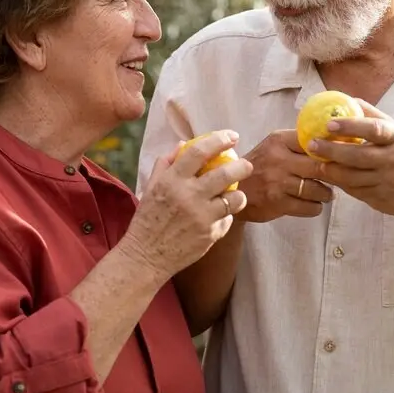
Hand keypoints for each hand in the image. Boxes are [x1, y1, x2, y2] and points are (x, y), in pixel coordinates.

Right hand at [119, 130, 253, 278]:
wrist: (146, 255)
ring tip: (235, 194)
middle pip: (225, 173)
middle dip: (242, 166)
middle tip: (247, 164)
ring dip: (239, 195)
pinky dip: (226, 216)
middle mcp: (188, 196)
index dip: (219, 140)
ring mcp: (202, 217)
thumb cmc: (148, 219)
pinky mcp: (210, 234)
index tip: (231, 136)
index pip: (199, 151)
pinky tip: (218, 216)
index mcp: (172, 180)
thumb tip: (184, 144)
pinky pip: (228, 220)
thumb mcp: (151, 186)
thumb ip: (166, 163)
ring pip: (235, 199)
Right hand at [238, 130, 335, 222]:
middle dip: (333, 175)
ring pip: (318, 189)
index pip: (315, 142)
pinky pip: (310, 207)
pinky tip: (313, 204)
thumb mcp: (273, 146)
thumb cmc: (260, 166)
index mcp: (279, 141)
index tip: (339, 158)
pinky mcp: (278, 203)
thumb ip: (297, 142)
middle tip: (338, 178)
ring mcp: (278, 182)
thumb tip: (333, 141)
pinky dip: (316, 207)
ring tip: (326, 193)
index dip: (331, 151)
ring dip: (326, 193)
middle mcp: (279, 159)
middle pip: (320, 167)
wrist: (232, 191)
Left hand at [305, 99, 393, 217]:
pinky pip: (354, 191)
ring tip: (315, 160)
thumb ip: (374, 117)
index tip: (329, 123)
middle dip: (331, 150)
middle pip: (357, 156)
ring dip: (330, 169)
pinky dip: (339, 183)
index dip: (350, 126)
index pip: (374, 129)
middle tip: (311, 144)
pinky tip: (328, 175)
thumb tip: (348, 99)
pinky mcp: (380, 199)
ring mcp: (386, 182)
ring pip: (351, 177)